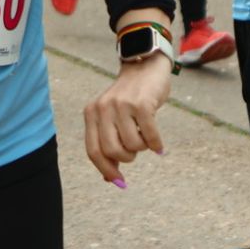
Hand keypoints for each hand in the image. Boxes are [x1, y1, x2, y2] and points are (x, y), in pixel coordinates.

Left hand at [83, 53, 170, 186]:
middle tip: (135, 150)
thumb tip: (111, 179)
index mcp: (91, 113)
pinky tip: (158, 145)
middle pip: (112, 151)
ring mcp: (122, 105)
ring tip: (145, 137)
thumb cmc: (129, 98)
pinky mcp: (142, 104)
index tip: (119, 181)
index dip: (106, 169)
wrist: (145, 67)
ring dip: (142, 148)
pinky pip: (150, 136)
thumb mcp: (111, 117)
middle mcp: (103, 108)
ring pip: (132, 145)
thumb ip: (108, 142)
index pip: (93, 150)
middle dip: (127, 157)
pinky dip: (156, 144)